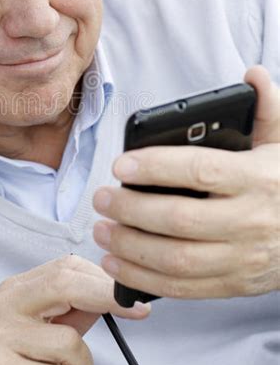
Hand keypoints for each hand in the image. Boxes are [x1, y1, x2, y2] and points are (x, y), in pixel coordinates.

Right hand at [0, 255, 149, 364]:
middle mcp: (3, 306)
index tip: (134, 295)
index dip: (103, 279)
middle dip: (107, 297)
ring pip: (68, 343)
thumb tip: (116, 295)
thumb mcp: (46, 338)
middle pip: (64, 284)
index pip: (64, 268)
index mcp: (16, 291)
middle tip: (139, 313)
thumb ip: (74, 314)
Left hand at [93, 65, 279, 299]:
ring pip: (177, 260)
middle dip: (132, 210)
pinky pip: (183, 289)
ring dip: (131, 247)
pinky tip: (117, 263)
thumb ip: (268, 110)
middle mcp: (250, 221)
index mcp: (258, 180)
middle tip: (101, 198)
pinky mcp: (234, 285)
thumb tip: (254, 75)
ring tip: (102, 229)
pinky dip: (144, 279)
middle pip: (180, 219)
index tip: (121, 165)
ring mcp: (242, 258)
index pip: (200, 171)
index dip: (156, 168)